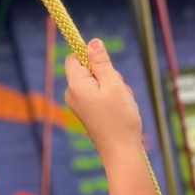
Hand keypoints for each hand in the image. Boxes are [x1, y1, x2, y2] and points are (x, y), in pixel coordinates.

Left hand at [64, 39, 141, 161]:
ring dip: (112, 86)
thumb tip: (92, 42)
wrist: (121, 151)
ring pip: (96, 82)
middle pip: (87, 69)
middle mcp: (72, 94)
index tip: (107, 66)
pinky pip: (98, 95)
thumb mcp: (114, 84)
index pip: (74, 57)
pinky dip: (110, 97)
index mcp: (76, 85)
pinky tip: (119, 108)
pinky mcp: (87, 112)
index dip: (90, 57)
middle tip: (119, 89)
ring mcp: (79, 104)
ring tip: (122, 102)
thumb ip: (101, 62)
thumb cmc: (119, 119)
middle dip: (106, 74)